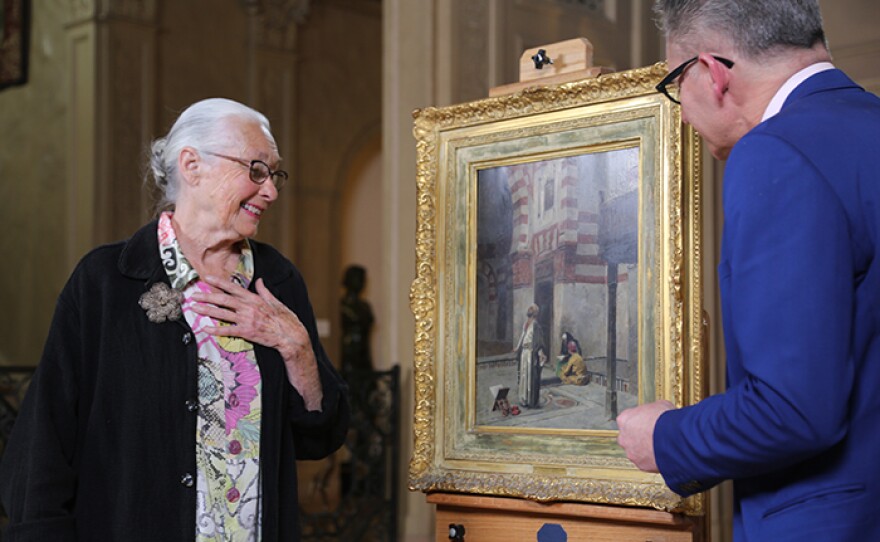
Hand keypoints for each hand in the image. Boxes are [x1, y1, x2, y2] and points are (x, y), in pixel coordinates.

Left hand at [191, 276, 323, 410]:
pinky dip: (216, 330)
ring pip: (222, 314)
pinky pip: (228, 331)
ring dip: (207, 310)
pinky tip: (205, 328)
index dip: (219, 282)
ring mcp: (246, 320)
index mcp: (254, 299)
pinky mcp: (246, 332)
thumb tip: (259, 281)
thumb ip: (264, 291)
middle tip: (194, 295)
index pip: (233, 288)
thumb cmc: (285, 319)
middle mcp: (248, 308)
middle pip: (223, 300)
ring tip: (195, 309)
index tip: (207, 278)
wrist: (290, 335)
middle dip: (207, 296)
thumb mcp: (275, 301)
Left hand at [616, 400, 674, 472]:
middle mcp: (623, 437)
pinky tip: (663, 455)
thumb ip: (653, 410)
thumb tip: (659, 411)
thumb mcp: (660, 405)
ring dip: (645, 449)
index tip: (648, 423)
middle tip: (652, 435)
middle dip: (639, 437)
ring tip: (660, 446)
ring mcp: (631, 452)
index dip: (640, 421)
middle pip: (629, 437)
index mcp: (624, 419)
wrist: (673, 438)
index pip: (628, 420)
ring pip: (636, 451)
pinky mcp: (640, 465)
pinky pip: (645, 462)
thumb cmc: (665, 420)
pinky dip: (653, 460)